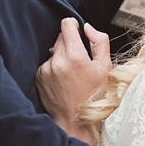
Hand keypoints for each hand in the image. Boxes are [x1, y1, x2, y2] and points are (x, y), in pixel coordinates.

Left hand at [35, 19, 111, 143]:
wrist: (76, 120)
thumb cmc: (94, 96)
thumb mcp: (105, 68)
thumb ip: (100, 42)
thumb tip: (88, 28)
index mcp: (75, 57)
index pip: (66, 24)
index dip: (74, 24)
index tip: (77, 30)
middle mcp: (57, 61)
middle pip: (60, 37)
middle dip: (70, 43)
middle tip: (80, 59)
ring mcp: (46, 69)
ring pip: (54, 51)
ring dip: (62, 56)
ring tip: (72, 74)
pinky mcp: (39, 77)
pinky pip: (47, 63)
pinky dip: (54, 67)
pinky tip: (63, 80)